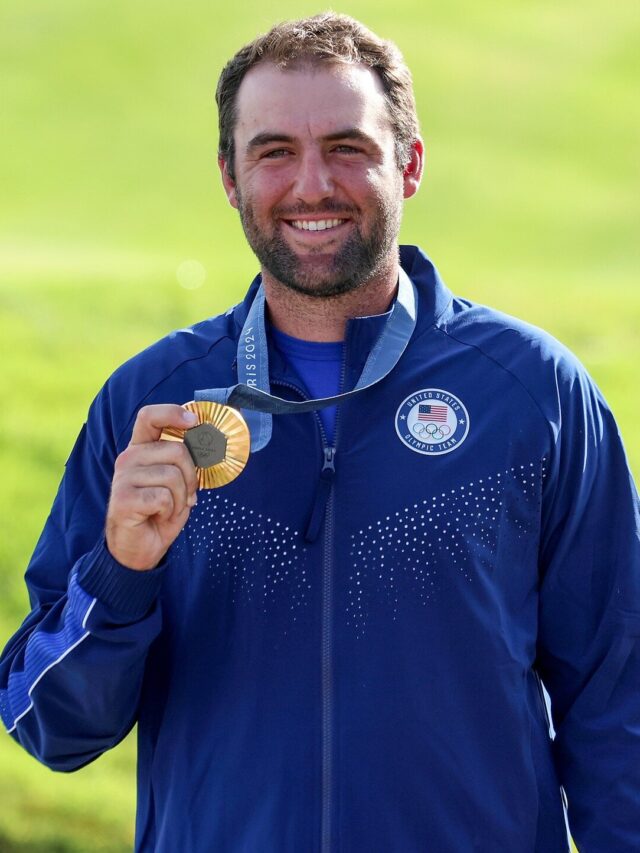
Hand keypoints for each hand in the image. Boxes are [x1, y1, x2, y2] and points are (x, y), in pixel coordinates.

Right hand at [105, 405, 198, 570]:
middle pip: (176, 450)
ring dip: (180, 498)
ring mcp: (123, 477)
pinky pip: (163, 497)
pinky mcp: (123, 498)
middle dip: (191, 476)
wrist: (139, 547)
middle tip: (184, 495)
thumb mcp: (177, 482)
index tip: (193, 421)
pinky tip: (158, 516)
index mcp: (141, 449)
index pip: (149, 416)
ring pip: (173, 476)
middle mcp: (129, 458)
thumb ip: (184, 462)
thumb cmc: (159, 512)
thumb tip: (208, 445)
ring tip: (168, 508)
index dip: (173, 413)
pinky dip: (169, 511)